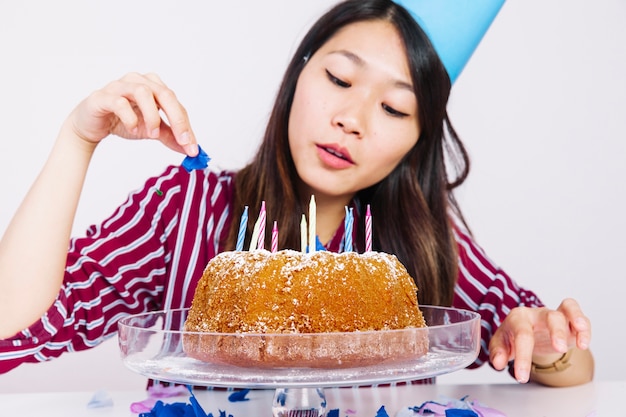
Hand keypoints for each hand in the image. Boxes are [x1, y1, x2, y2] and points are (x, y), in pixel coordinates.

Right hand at [67, 72, 197, 155]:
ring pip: (143, 92)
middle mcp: (138, 81)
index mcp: (154, 87)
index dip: (186, 126)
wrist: (91, 126)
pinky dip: (130, 117)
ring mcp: (119, 86)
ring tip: (152, 133)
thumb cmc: (122, 121)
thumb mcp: (151, 131)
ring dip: (152, 115)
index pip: (176, 104)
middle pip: (164, 93)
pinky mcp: (103, 96)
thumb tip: (190, 149)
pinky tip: (132, 128)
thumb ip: (170, 136)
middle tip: (182, 139)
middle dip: (177, 119)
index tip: (192, 147)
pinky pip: (119, 102)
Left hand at [489, 298, 591, 382]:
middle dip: (556, 331)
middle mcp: (538, 313)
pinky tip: (583, 343)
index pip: (522, 335)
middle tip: (559, 348)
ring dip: (576, 321)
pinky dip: (585, 329)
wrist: (527, 333)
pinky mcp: (570, 321)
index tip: (522, 376)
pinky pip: (581, 317)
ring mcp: (555, 315)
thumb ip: (497, 352)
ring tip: (582, 341)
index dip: (523, 356)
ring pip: (568, 308)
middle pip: (549, 315)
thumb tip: (498, 362)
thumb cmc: (514, 337)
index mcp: (518, 317)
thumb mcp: (501, 344)